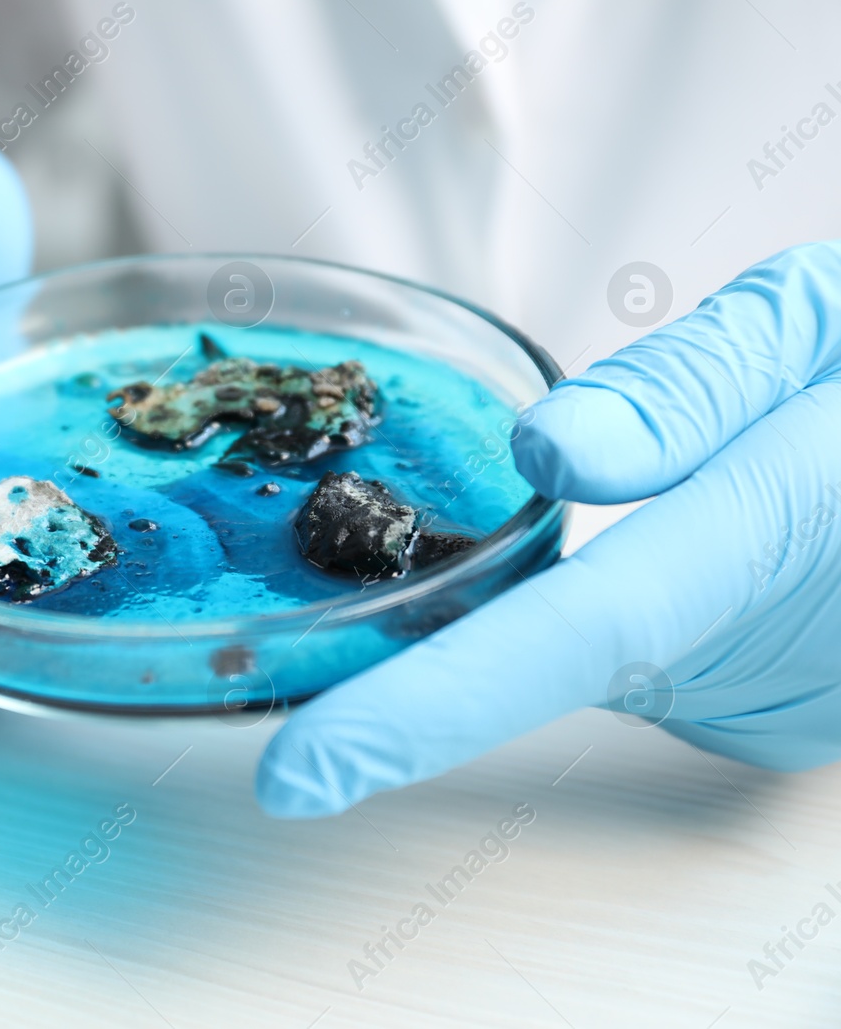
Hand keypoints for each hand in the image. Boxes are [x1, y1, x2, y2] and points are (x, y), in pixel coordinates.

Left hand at [256, 242, 840, 816]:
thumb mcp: (823, 320)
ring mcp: (784, 707)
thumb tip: (547, 456)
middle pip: (552, 656)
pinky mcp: (780, 721)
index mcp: (784, 530)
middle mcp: (779, 657)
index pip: (569, 637)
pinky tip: (691, 550)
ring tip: (693, 496)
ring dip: (560, 598)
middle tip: (426, 548)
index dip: (426, 708)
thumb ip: (688, 387)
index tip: (302, 771)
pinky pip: (648, 667)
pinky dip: (624, 618)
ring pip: (595, 662)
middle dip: (464, 615)